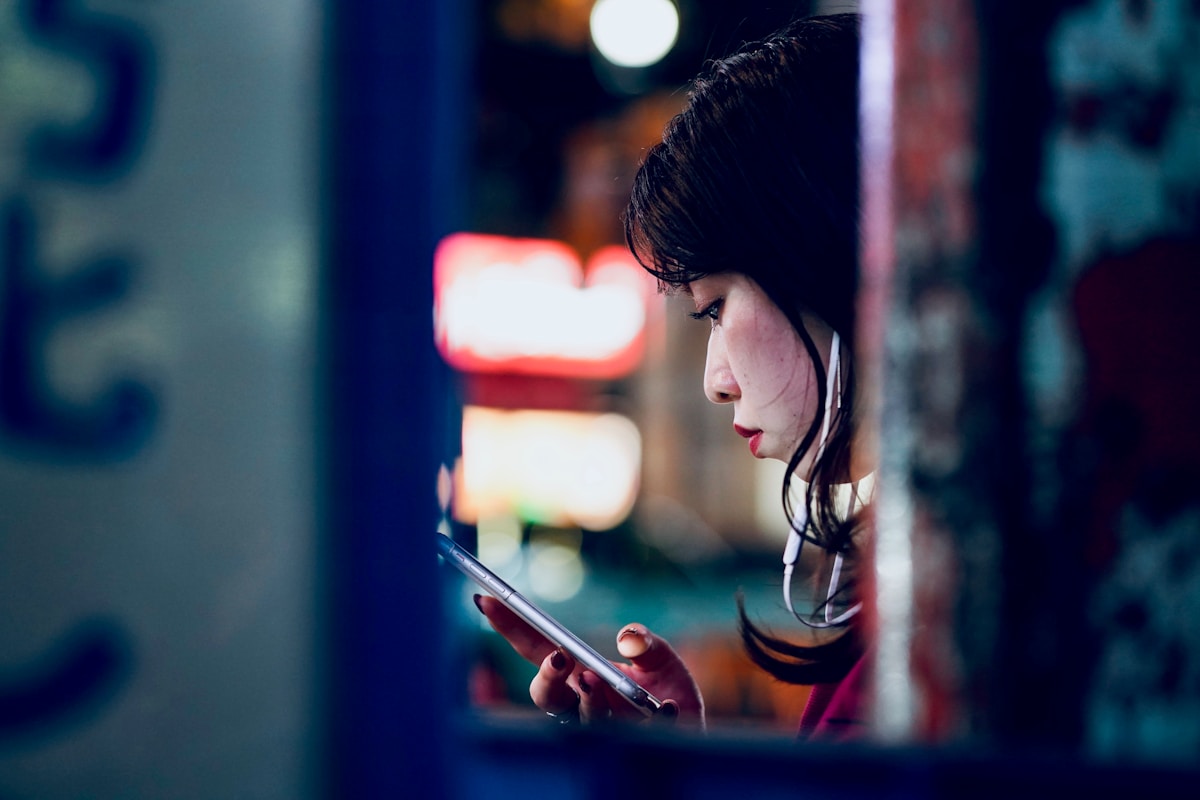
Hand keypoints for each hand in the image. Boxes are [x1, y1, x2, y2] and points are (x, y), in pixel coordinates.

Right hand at [473, 594, 704, 727]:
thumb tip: (626, 640)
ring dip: (589, 700)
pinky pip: (646, 736)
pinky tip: (665, 707)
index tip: (487, 600)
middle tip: (558, 659)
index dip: (512, 628)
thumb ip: (644, 643)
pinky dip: (656, 719)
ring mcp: (611, 730)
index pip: (540, 651)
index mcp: (582, 677)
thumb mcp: (659, 658)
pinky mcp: (645, 746)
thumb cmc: (667, 693)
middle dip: (546, 679)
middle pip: (548, 698)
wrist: (696, 735)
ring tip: (595, 679)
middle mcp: (587, 706)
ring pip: (586, 721)